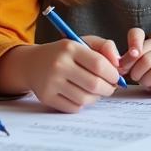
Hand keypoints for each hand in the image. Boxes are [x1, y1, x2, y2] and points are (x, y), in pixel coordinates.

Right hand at [0, 39, 120, 112]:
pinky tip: (81, 95)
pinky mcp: (46, 97)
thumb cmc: (64, 53)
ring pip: (85, 99)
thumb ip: (105, 47)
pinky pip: (74, 107)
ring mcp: (51, 82)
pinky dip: (82, 104)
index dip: (113, 74)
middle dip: (108, 89)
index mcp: (70, 47)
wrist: (32, 63)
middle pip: (94, 84)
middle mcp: (59, 64)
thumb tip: (119, 64)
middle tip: (110, 87)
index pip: (99, 64)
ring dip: (96, 98)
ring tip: (95, 91)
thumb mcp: (83, 42)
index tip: (116, 77)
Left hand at [120, 28, 150, 96]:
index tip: (124, 65)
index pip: (137, 35)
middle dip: (136, 72)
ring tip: (145, 82)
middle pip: (146, 59)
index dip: (129, 50)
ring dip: (146, 81)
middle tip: (135, 77)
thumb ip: (129, 58)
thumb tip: (119, 65)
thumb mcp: (141, 58)